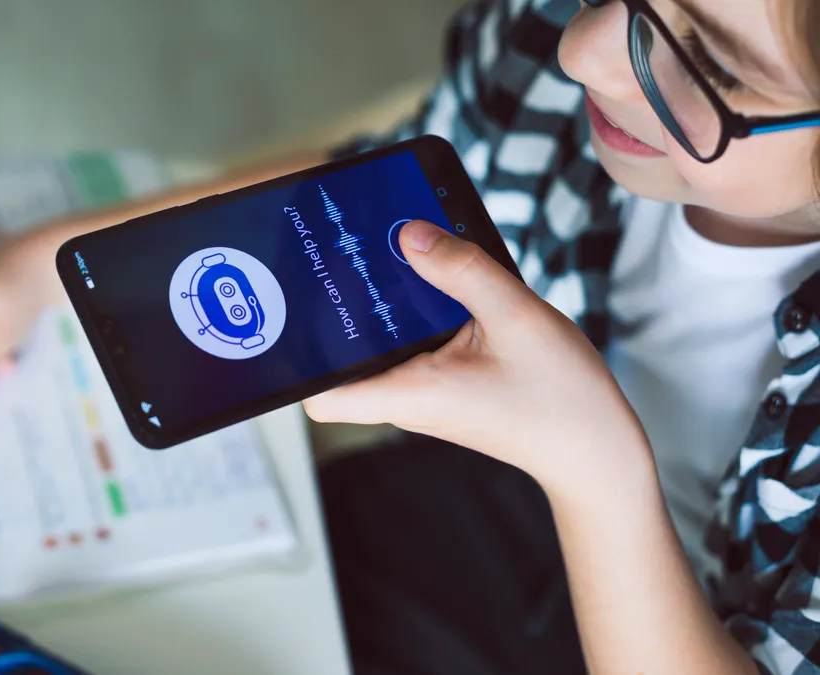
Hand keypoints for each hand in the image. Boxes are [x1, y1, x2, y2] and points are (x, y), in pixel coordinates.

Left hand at [304, 220, 650, 494]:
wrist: (597, 450)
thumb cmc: (563, 399)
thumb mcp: (518, 318)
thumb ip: (461, 271)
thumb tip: (408, 234)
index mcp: (410, 394)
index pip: (322, 398)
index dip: (301, 360)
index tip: (302, 309)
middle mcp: (407, 398)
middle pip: (345, 358)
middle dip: (340, 309)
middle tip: (343, 256)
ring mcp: (423, 393)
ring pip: (380, 346)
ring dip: (381, 304)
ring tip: (384, 252)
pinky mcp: (442, 383)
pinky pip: (412, 343)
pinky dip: (414, 310)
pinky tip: (430, 274)